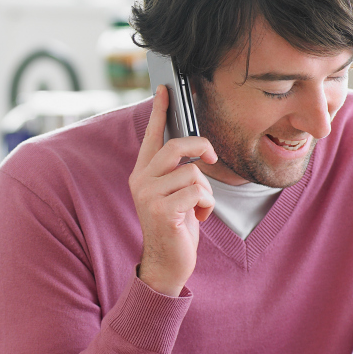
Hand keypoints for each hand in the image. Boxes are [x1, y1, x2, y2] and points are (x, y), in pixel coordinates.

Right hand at [129, 85, 218, 295]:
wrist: (167, 264)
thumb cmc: (175, 227)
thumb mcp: (174, 194)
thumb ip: (177, 172)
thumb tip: (195, 149)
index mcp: (143, 174)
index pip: (152, 137)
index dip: (158, 111)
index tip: (164, 89)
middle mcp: (141, 181)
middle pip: (175, 147)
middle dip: (200, 148)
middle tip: (211, 157)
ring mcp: (149, 196)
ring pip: (192, 173)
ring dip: (206, 191)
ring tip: (200, 207)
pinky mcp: (162, 211)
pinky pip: (197, 192)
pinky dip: (207, 205)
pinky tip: (200, 217)